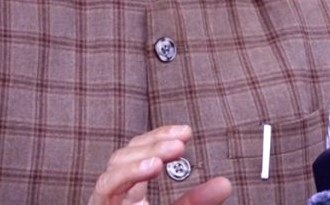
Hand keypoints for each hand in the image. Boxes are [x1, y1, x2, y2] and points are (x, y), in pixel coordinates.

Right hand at [89, 125, 231, 204]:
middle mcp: (114, 193)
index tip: (186, 131)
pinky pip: (107, 187)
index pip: (140, 153)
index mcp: (130, 191)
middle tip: (181, 140)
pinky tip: (151, 166)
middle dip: (153, 142)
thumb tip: (225, 183)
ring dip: (144, 154)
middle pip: (126, 154)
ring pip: (115, 165)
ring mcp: (105, 200)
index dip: (159, 136)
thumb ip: (197, 202)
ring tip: (171, 150)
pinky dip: (128, 173)